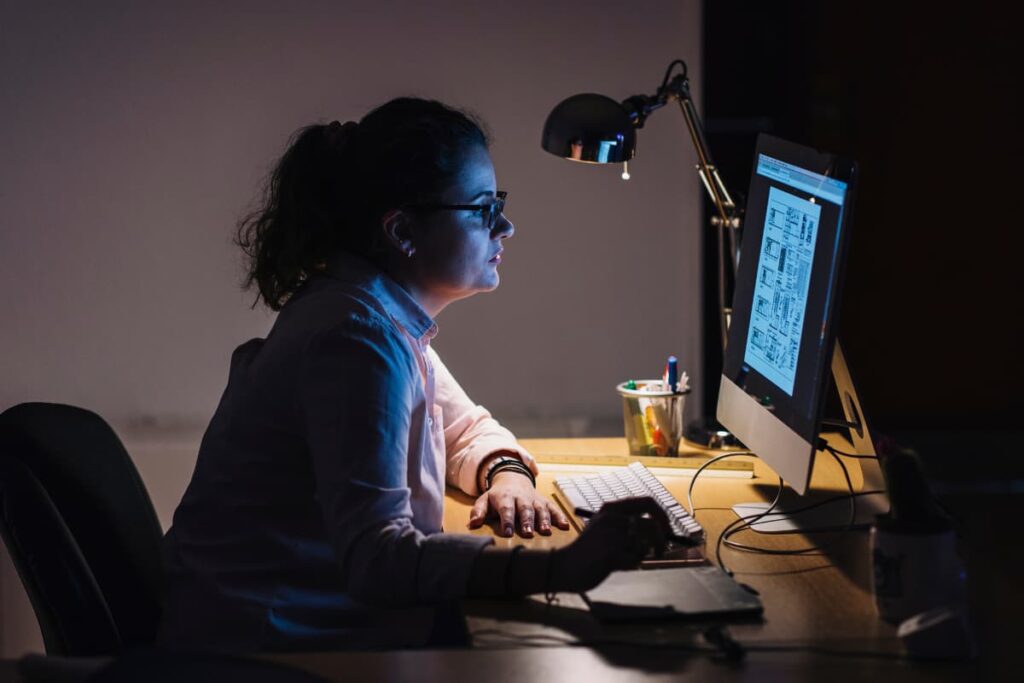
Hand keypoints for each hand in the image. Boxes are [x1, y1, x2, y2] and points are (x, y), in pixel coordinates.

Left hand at [468, 471, 570, 537]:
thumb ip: (478, 511)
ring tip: (546, 531)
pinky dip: (559, 516)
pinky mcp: (544, 501)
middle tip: (528, 533)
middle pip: (525, 509)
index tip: (507, 533)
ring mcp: (534, 499)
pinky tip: (564, 525)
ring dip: (544, 520)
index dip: (506, 520)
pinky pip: (553, 508)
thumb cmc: (497, 495)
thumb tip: (473, 524)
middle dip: (527, 521)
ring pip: (540, 509)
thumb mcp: (484, 500)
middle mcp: (521, 497)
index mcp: (505, 497)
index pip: (506, 509)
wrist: (513, 477)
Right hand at [551, 497, 671, 591]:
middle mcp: (612, 518)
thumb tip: (661, 529)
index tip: (666, 528)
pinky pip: (636, 560)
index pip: (648, 502)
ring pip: (646, 545)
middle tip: (660, 550)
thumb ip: (627, 524)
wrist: (565, 566)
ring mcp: (611, 535)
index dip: (662, 515)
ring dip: (643, 554)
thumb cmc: (589, 550)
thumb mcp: (604, 527)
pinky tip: (617, 565)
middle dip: (662, 540)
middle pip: (652, 526)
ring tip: (630, 559)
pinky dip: (632, 564)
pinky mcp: (611, 553)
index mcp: (611, 508)